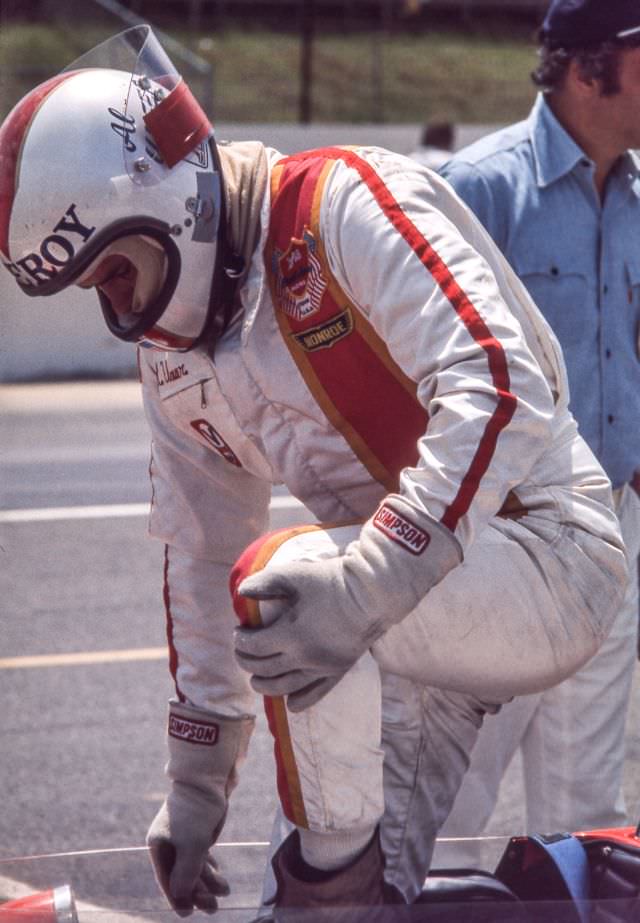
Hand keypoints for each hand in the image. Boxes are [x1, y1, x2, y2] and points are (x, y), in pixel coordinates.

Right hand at [147, 794, 228, 916]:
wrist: (208, 778)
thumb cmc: (196, 812)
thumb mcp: (192, 846)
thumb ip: (186, 874)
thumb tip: (181, 898)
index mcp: (158, 845)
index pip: (167, 879)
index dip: (178, 899)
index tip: (188, 914)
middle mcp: (168, 842)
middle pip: (181, 874)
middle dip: (197, 892)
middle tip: (214, 908)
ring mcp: (183, 836)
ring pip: (194, 864)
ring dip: (208, 880)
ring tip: (225, 891)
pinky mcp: (197, 828)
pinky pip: (200, 853)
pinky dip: (209, 865)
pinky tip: (217, 872)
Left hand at [234, 495, 460, 710]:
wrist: (372, 593)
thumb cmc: (331, 580)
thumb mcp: (294, 574)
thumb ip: (263, 582)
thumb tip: (240, 593)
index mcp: (291, 634)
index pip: (254, 647)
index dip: (241, 640)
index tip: (239, 630)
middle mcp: (304, 658)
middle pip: (264, 669)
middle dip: (246, 661)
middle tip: (242, 650)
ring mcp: (321, 668)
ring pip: (284, 688)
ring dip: (264, 685)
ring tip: (255, 678)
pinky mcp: (337, 671)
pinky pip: (314, 696)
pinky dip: (298, 702)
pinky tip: (289, 703)